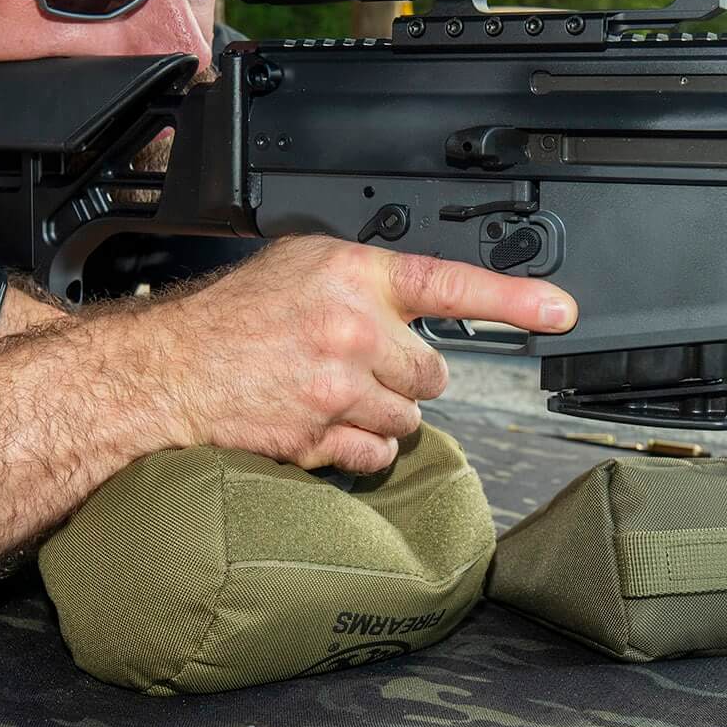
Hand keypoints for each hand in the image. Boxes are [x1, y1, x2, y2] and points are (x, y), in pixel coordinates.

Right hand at [138, 236, 577, 472]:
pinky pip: (376, 456)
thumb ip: (359, 283)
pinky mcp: (321, 437)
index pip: (450, 283)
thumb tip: (408, 310)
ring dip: (380, 416)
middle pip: (432, 373)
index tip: (562, 311)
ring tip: (330, 397)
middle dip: (404, 377)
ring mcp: (338, 387)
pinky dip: (358, 451)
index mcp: (351, 274)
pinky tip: (323, 430)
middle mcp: (351, 328)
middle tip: (359, 369)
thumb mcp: (297, 269)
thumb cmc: (224, 322)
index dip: (515, 300)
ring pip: (407, 419)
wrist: (164, 373)